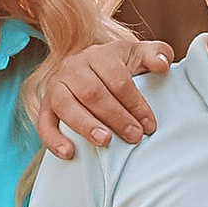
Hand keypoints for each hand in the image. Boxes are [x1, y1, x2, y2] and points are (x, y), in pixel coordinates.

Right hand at [34, 25, 172, 155]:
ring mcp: (56, 86)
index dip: (135, 103)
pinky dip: (54, 139)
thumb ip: (157, 54)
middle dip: (115, 117)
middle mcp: (73, 67)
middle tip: (134, 136)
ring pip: (66, 105)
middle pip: (92, 92)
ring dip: (86, 125)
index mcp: (99, 54)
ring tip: (105, 142)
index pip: (118, 79)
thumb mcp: (139, 56)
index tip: (149, 125)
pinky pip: (44, 123)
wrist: (91, 70)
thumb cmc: (121, 67)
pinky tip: (69, 153)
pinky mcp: (45, 106)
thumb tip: (163, 64)